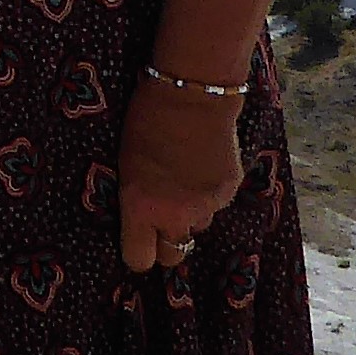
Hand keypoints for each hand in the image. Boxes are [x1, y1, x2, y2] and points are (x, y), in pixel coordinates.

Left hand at [116, 76, 245, 276]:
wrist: (193, 94)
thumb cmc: (147, 121)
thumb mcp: (126, 164)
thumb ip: (136, 201)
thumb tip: (144, 221)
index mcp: (141, 209)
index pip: (139, 261)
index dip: (138, 252)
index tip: (137, 241)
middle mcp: (176, 216)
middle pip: (173, 254)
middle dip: (166, 240)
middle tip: (163, 214)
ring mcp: (207, 206)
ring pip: (197, 225)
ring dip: (190, 212)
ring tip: (184, 178)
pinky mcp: (229, 192)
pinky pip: (216, 204)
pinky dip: (210, 191)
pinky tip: (203, 164)